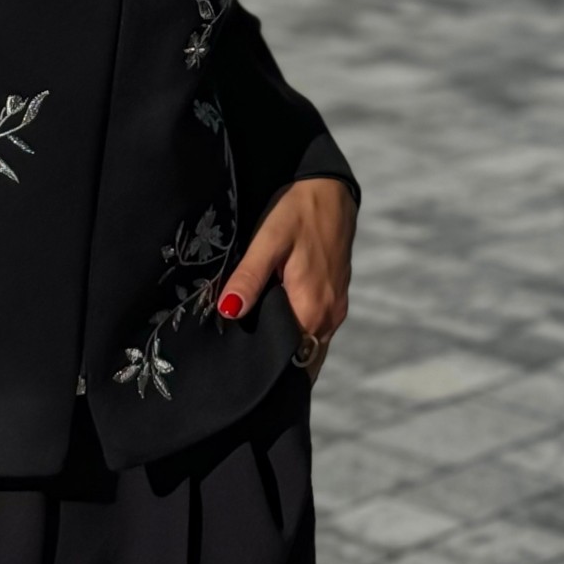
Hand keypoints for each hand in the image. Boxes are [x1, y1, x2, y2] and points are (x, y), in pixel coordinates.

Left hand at [215, 177, 355, 386]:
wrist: (329, 187)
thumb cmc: (296, 211)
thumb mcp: (267, 241)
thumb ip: (249, 278)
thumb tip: (228, 313)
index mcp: (313, 308)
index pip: (292, 361)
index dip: (268, 371)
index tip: (242, 376)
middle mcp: (330, 316)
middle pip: (303, 359)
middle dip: (277, 369)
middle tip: (241, 371)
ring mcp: (336, 307)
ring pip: (311, 346)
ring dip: (288, 353)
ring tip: (253, 355)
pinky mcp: (335, 295)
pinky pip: (316, 329)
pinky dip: (298, 336)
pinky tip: (273, 328)